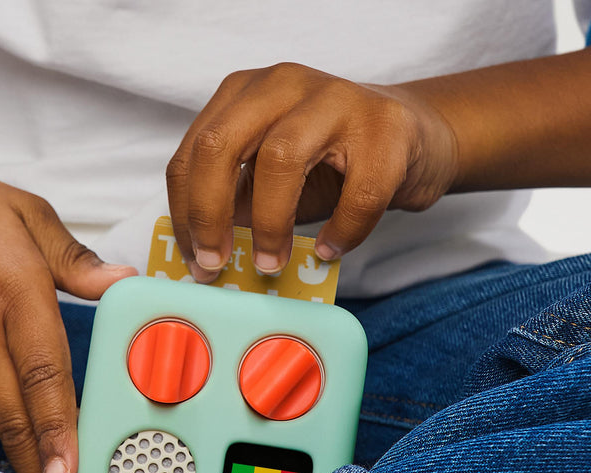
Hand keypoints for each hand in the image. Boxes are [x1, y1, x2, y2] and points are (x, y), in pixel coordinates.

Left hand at [166, 62, 458, 280]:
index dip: (185, 213)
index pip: (192, 154)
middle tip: (217, 264)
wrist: (410, 137)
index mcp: (243, 96)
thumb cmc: (331, 163)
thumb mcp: (269, 178)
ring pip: (281, 158)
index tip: (194, 260)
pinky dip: (341, 232)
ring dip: (269, 224)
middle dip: (209, 214)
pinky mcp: (385, 127)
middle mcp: (282, 85)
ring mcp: (336, 98)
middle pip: (220, 146)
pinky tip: (330, 249)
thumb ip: (235, 205)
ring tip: (272, 263)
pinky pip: (356, 192)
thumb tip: (201, 256)